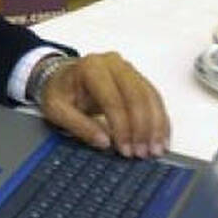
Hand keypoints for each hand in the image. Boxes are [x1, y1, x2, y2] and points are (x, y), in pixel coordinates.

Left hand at [38, 52, 169, 157]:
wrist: (61, 76)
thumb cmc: (59, 91)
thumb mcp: (57, 110)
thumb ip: (79, 125)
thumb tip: (104, 142)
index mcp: (91, 68)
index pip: (113, 99)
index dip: (122, 127)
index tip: (125, 149)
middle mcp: (113, 63)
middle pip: (136, 96)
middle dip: (142, 128)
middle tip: (143, 153)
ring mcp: (127, 69)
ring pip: (149, 97)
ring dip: (156, 126)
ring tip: (156, 150)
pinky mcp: (137, 78)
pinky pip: (153, 98)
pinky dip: (159, 119)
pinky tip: (161, 138)